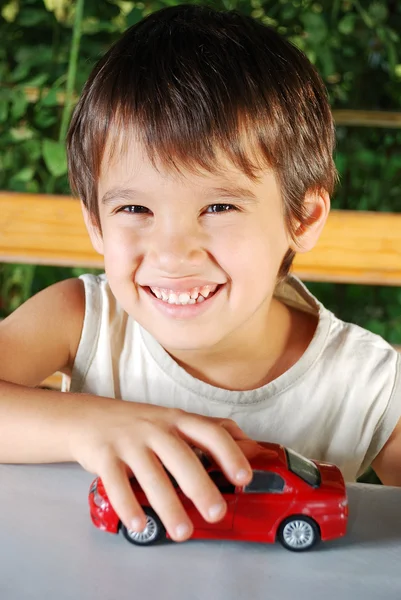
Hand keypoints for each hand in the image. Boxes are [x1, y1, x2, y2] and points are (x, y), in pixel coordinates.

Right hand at [70, 399, 252, 541]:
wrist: (88, 418)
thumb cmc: (140, 424)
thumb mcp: (175, 420)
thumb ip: (210, 431)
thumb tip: (251, 447)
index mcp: (178, 419)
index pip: (210, 431)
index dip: (229, 453)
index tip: (244, 477)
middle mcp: (155, 428)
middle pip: (181, 456)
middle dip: (200, 486)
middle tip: (216, 514)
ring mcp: (128, 441)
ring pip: (151, 474)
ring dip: (168, 505)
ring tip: (182, 532)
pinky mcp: (104, 456)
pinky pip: (116, 483)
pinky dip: (128, 506)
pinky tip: (140, 525)